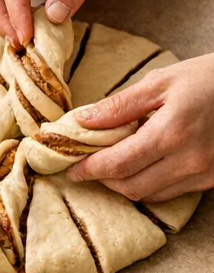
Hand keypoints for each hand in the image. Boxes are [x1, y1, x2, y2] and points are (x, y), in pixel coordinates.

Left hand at [66, 55, 213, 200]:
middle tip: (90, 166)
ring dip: (125, 184)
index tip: (72, 168)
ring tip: (116, 163)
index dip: (89, 169)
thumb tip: (83, 121)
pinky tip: (144, 166)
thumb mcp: (163, 80)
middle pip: (129, 186)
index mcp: (172, 132)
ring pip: (147, 195)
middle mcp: (187, 159)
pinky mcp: (210, 180)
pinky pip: (168, 193)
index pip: (117, 164)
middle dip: (104, 179)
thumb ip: (121, 105)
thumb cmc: (208, 77)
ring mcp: (201, 173)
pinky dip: (148, 184)